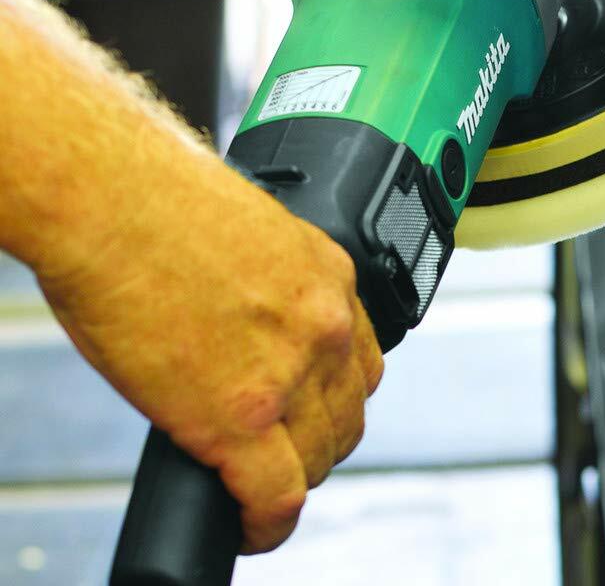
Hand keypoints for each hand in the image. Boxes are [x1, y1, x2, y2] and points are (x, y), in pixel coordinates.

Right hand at [33, 158, 382, 553]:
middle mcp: (326, 323)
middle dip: (321, 441)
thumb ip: (264, 283)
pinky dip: (267, 525)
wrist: (117, 201)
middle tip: (287, 455)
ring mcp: (290, 373)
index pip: (361, 357)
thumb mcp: (247, 235)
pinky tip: (252, 529)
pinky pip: (276, 497)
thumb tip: (244, 320)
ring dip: (296, 481)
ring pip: (320, 458)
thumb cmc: (159, 201)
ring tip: (264, 493)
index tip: (314, 411)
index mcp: (329, 275)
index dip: (336, 396)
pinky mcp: (241, 418)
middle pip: (349, 412)